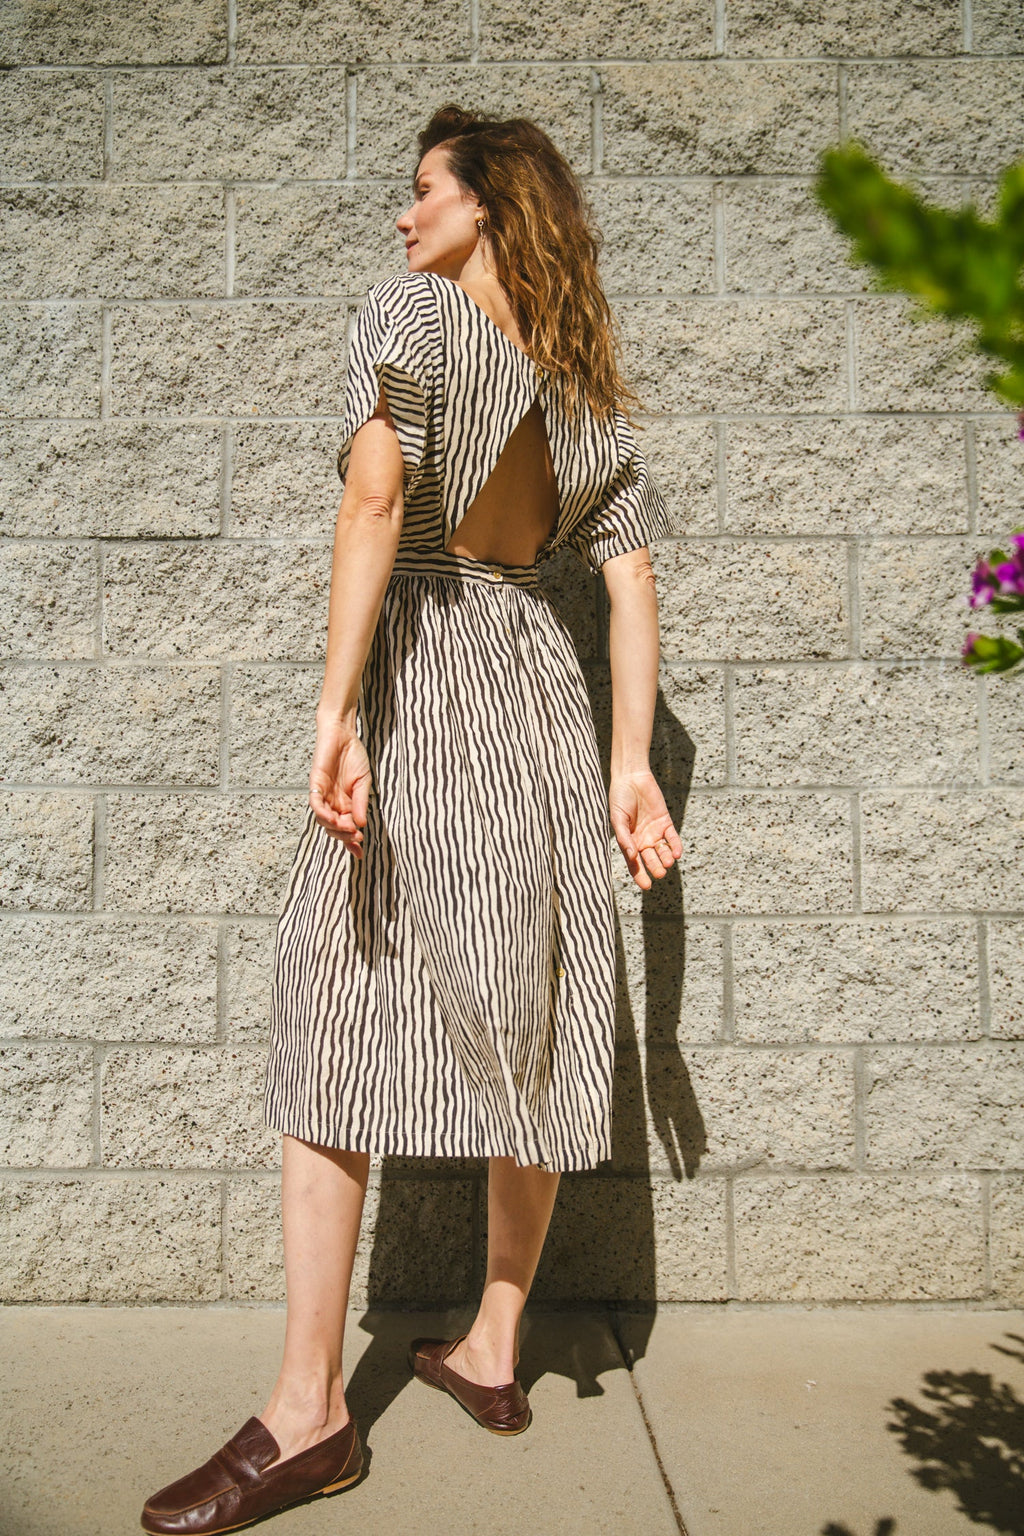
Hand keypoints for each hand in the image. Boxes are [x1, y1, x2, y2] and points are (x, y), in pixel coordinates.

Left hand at [308, 717, 372, 856]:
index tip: (360, 853)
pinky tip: (334, 819)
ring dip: (334, 828)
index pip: (345, 827)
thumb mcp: (362, 783)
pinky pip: (315, 803)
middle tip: (356, 838)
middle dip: (344, 836)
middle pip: (333, 827)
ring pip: (323, 819)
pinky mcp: (315, 784)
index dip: (351, 842)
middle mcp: (332, 802)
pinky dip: (323, 813)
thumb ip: (361, 803)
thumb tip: (362, 824)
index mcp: (344, 804)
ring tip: (347, 830)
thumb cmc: (353, 756)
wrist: (343, 733)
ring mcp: (322, 794)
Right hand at [608, 769, 681, 890]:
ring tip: (667, 862)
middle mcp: (642, 840)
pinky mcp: (665, 822)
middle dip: (655, 867)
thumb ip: (624, 837)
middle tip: (660, 873)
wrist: (631, 778)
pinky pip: (672, 837)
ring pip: (663, 851)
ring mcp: (655, 832)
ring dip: (666, 858)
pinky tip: (677, 853)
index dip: (640, 875)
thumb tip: (633, 856)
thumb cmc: (619, 798)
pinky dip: (675, 846)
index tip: (646, 886)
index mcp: (629, 842)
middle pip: (651, 859)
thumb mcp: (618, 819)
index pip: (635, 864)